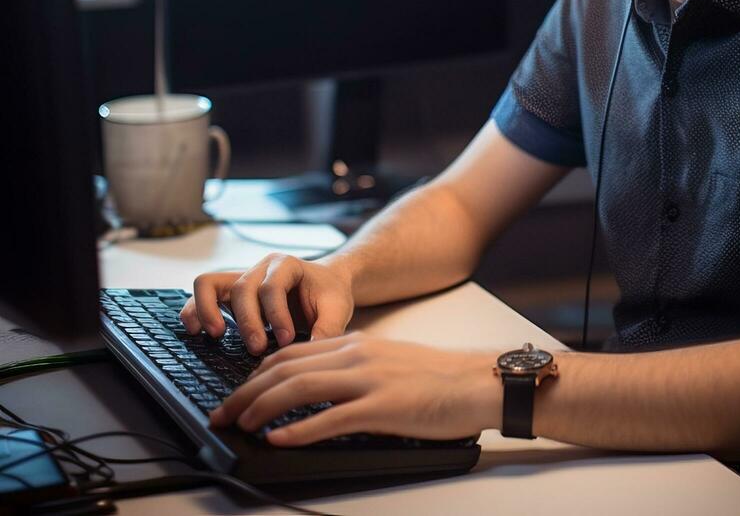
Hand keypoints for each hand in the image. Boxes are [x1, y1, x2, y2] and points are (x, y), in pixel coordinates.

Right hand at [179, 253, 354, 354]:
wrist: (325, 285)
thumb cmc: (329, 296)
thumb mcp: (338, 309)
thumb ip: (329, 329)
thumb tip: (313, 353)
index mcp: (287, 265)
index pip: (272, 287)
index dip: (276, 315)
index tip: (287, 340)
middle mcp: (260, 268)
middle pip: (241, 288)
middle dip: (248, 322)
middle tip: (258, 349)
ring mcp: (241, 277)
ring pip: (210, 283)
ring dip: (209, 311)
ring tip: (218, 336)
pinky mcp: (229, 293)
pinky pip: (201, 292)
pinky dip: (195, 310)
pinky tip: (197, 332)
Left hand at [208, 332, 499, 444]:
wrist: (476, 381)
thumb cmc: (436, 378)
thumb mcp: (385, 365)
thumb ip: (350, 372)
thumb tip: (314, 395)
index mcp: (354, 344)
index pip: (289, 353)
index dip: (254, 375)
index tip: (235, 395)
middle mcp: (355, 355)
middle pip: (285, 367)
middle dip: (245, 392)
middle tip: (220, 415)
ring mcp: (368, 380)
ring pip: (299, 387)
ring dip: (260, 407)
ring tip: (236, 425)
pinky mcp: (382, 407)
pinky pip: (330, 418)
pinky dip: (298, 428)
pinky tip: (277, 438)